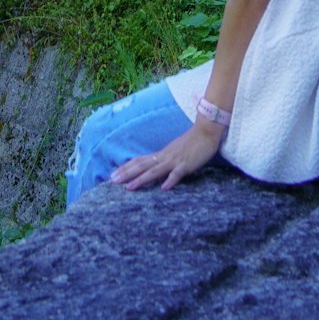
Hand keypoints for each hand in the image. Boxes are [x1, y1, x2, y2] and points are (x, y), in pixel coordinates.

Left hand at [110, 118, 225, 192]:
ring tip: (129, 188)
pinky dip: (170, 180)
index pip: (139, 161)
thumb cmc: (191, 143)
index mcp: (161, 154)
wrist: (206, 130)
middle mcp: (164, 156)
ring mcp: (174, 160)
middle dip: (126, 174)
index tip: (112, 175)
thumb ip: (164, 159)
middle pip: (142, 165)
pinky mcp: (186, 164)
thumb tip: (151, 167)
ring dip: (141, 179)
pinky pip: (177, 173)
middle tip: (112, 181)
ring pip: (154, 170)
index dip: (125, 168)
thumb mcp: (174, 151)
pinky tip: (163, 188)